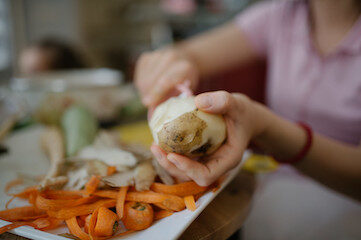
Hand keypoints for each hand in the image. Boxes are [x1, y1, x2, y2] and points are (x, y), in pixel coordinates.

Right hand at [134, 48, 198, 106]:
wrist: (183, 60)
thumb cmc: (186, 81)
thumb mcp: (188, 90)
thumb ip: (177, 99)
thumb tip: (163, 111)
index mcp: (184, 67)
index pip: (165, 81)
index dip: (155, 93)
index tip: (148, 103)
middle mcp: (170, 58)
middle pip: (151, 81)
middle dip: (148, 95)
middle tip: (149, 104)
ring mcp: (156, 55)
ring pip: (143, 79)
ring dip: (144, 91)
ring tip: (151, 96)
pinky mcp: (146, 57)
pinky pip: (138, 75)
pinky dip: (141, 84)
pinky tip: (149, 87)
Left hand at [150, 91, 265, 185]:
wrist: (246, 117)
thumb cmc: (243, 112)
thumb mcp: (237, 103)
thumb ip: (222, 101)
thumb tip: (198, 102)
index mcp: (228, 159)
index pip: (206, 175)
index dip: (188, 169)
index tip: (172, 155)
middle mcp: (216, 164)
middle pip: (190, 176)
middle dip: (170, 166)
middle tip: (155, 148)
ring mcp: (207, 161)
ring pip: (184, 170)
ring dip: (167, 161)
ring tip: (154, 145)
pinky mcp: (200, 154)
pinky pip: (183, 158)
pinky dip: (171, 151)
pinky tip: (161, 139)